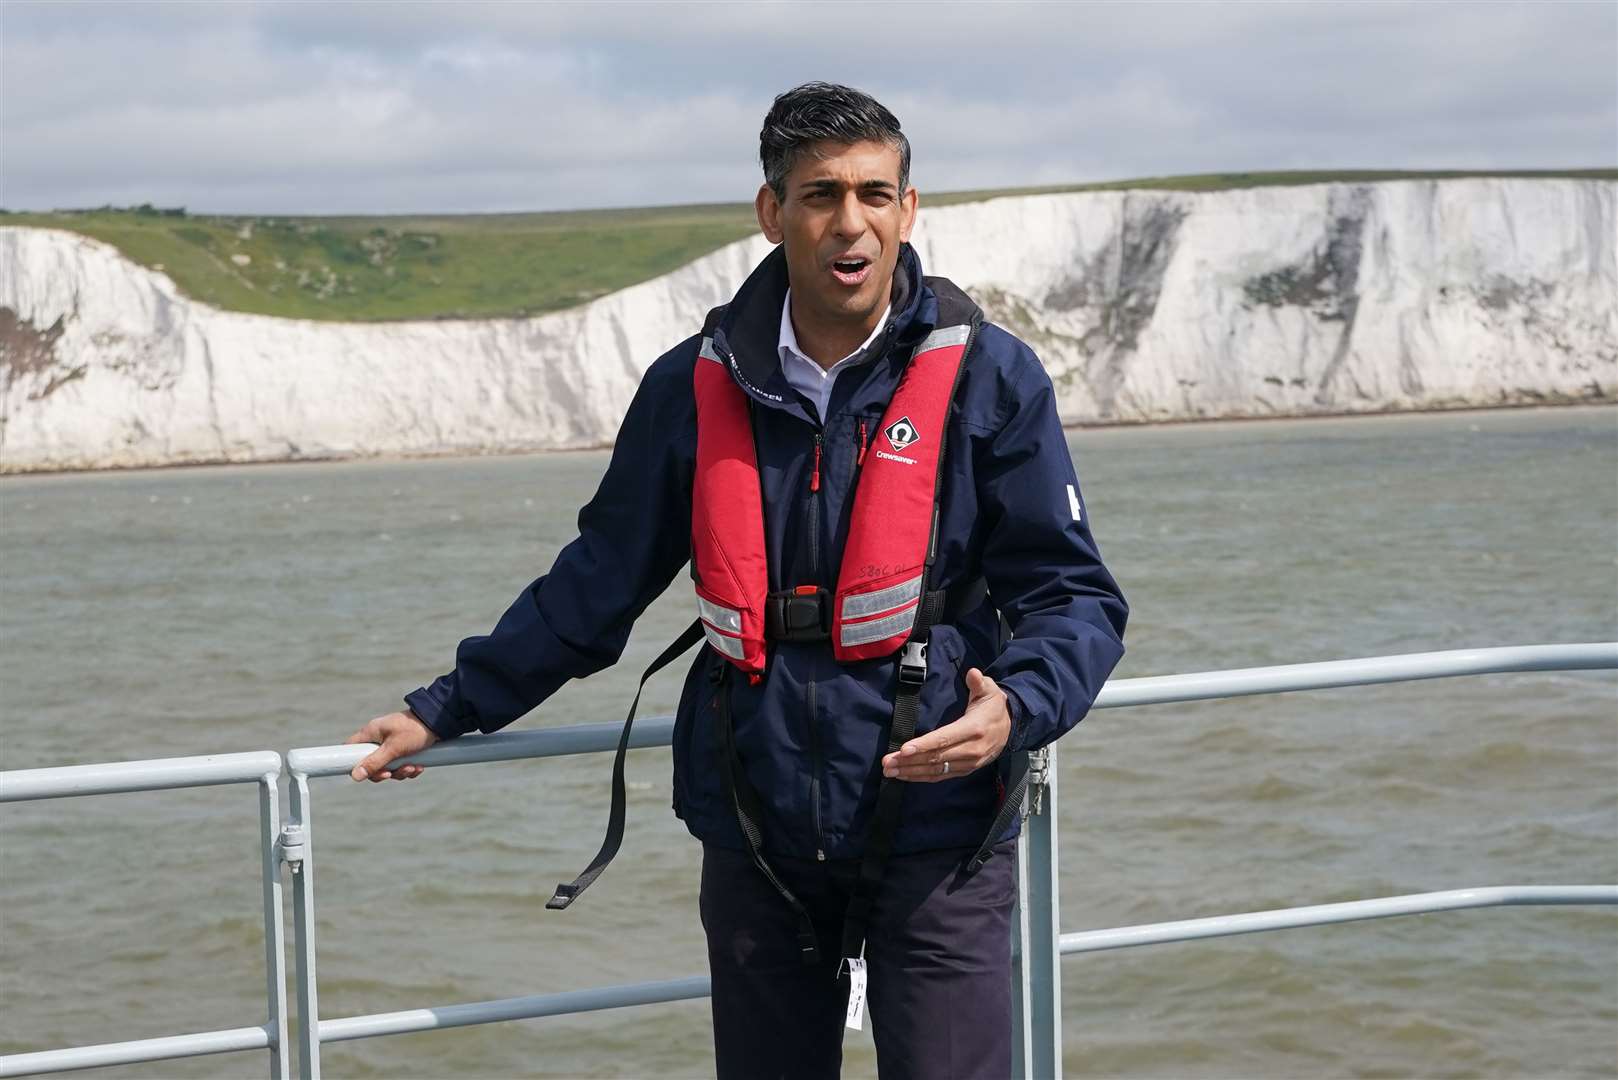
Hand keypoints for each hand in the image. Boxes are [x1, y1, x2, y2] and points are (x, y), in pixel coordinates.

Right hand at [346, 709, 438, 781]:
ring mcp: (391, 744)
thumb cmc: (415, 730)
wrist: (441, 722)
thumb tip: (355, 776)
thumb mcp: (394, 748)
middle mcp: (379, 738)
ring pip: (388, 766)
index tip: (369, 773)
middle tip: (393, 773)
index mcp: (371, 733)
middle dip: (384, 772)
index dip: (354, 763)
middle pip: (370, 763)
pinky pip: (400, 764)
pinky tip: (419, 766)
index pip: (350, 749)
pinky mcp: (404, 749)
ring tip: (413, 767)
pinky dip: (409, 768)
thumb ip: (374, 762)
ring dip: (400, 771)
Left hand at [881, 668, 1009, 781]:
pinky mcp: (965, 770)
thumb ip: (979, 682)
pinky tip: (905, 776)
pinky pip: (941, 776)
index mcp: (973, 729)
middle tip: (887, 763)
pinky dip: (922, 778)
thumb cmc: (993, 707)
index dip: (924, 744)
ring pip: (936, 770)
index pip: (945, 738)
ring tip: (890, 771)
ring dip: (911, 772)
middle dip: (909, 761)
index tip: (904, 749)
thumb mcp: (990, 690)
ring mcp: (968, 763)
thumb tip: (972, 673)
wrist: (1011, 728)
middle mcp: (971, 749)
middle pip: (935, 757)